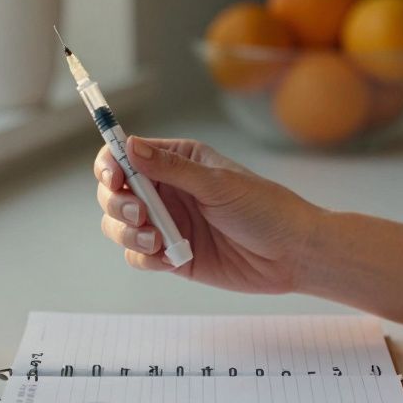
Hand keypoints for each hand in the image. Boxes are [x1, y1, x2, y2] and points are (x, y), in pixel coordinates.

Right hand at [93, 136, 322, 293]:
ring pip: (119, 225)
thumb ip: (170, 167)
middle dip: (116, 203)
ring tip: (155, 239)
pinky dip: (144, 257)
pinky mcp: (172, 256)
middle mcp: (167, 190)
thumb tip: (129, 145)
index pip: (126, 155)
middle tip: (140, 213)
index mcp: (177, 161)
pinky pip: (138, 256)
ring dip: (126, 232)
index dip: (111, 165)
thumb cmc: (264, 208)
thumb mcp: (217, 183)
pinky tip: (168, 257)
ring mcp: (168, 223)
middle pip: (114, 192)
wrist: (291, 253)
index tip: (114, 179)